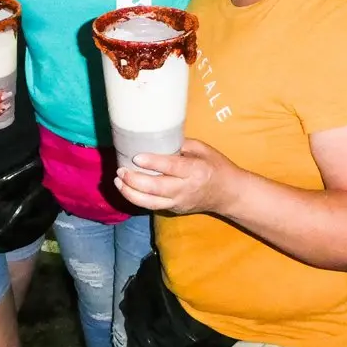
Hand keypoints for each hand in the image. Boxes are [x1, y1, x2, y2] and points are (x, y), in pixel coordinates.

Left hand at [114, 139, 238, 214]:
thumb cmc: (216, 166)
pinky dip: (138, 199)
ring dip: (131, 193)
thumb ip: (182, 144)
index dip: (153, 163)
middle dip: (135, 180)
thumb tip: (157, 137)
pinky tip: (126, 189)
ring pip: (151, 202)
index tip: (136, 157)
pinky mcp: (175, 209)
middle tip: (120, 170)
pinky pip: (153, 206)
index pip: (171, 167)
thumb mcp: (203, 149)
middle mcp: (186, 188)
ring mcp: (179, 202)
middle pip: (157, 188)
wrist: (229, 194)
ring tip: (118, 182)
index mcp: (195, 170)